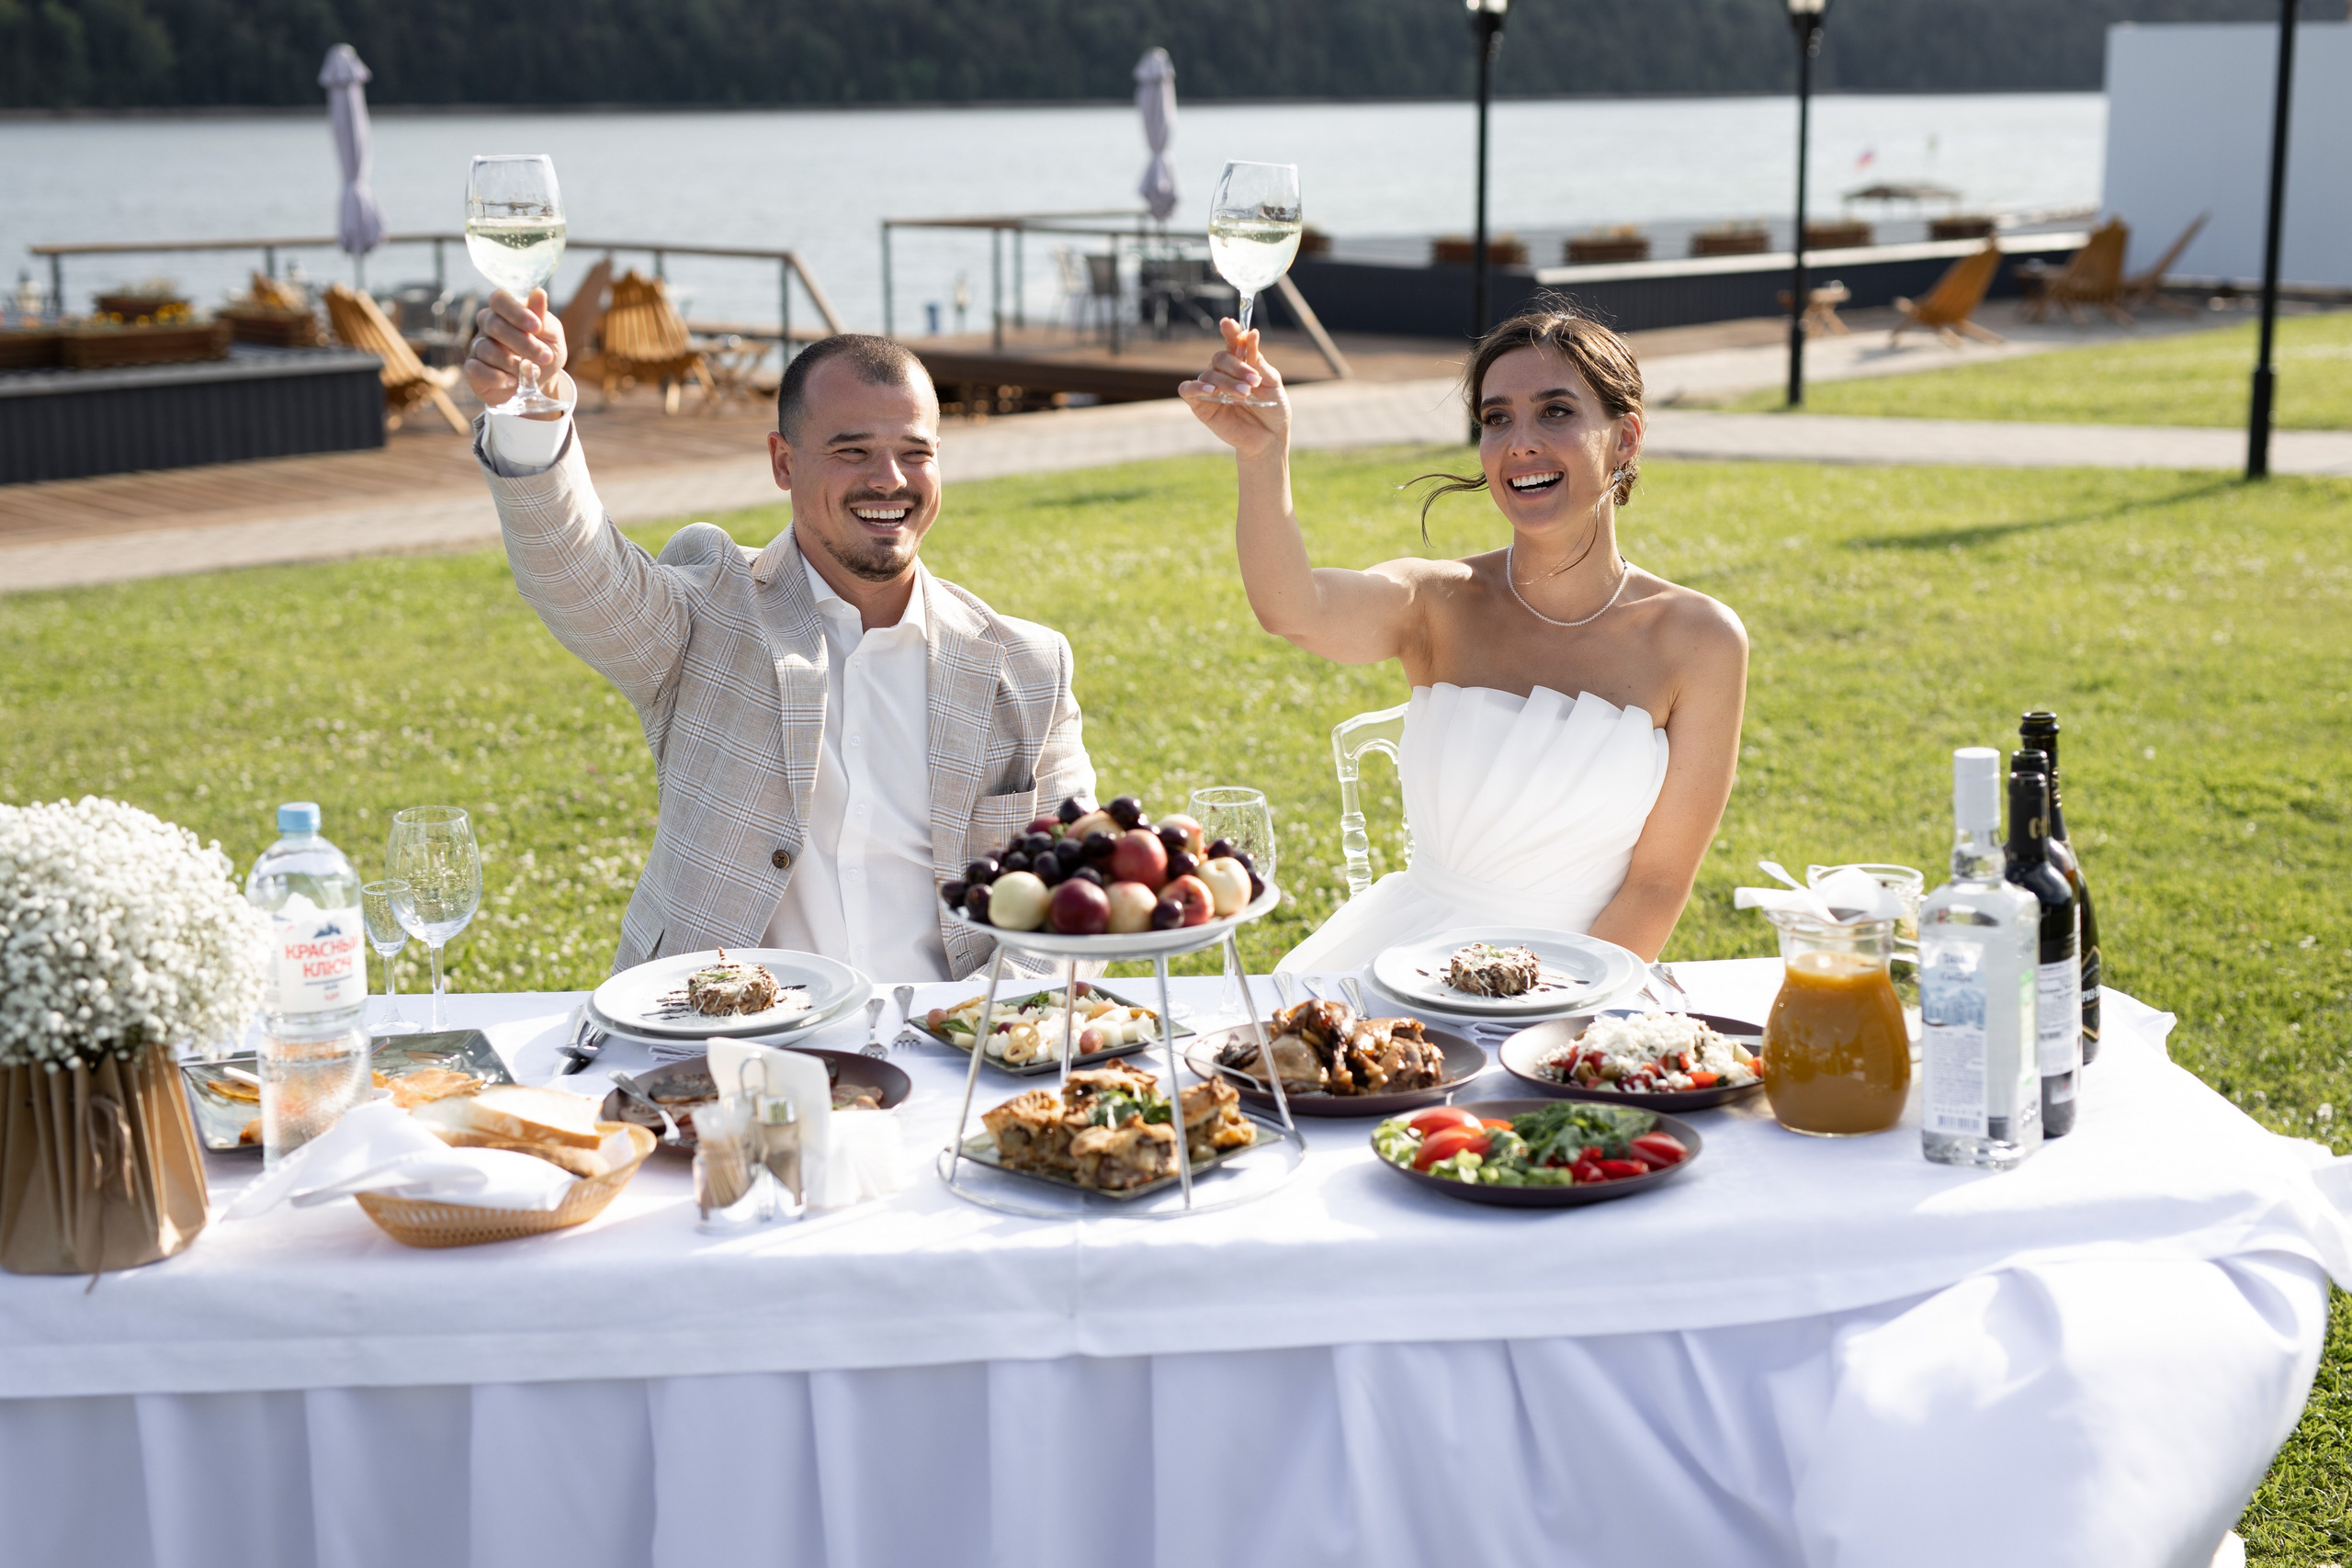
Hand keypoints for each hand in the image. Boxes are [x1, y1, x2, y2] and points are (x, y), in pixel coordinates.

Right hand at [464, 288, 565, 409]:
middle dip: (523, 343)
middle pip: (494, 325)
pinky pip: (476, 369)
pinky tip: (512, 381)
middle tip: (545, 357)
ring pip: (487, 349)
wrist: (540, 384)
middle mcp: (487, 325)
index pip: (499, 299)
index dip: (515, 312)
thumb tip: (538, 292)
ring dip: (514, 363)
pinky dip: (497, 377)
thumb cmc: (545, 353)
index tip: (536, 327)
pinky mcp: (473, 368)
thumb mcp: (552, 336)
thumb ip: (543, 317)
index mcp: (506, 311)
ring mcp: (478, 346)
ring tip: (533, 372)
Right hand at [1179, 319, 1289, 457]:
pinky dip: (1195, 387)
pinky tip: (1210, 391)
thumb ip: (1259, 362)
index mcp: (1241, 363)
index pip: (1232, 342)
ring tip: (1245, 394)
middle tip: (1254, 381)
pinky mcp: (1200, 405)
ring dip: (1227, 382)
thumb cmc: (1273, 410)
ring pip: (1210, 374)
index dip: (1230, 331)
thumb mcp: (1272, 383)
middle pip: (1220, 357)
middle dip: (1237, 366)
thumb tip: (1250, 334)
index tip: (1230, 324)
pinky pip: (1188, 390)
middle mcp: (1224, 373)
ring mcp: (1210, 388)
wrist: (1270, 438)